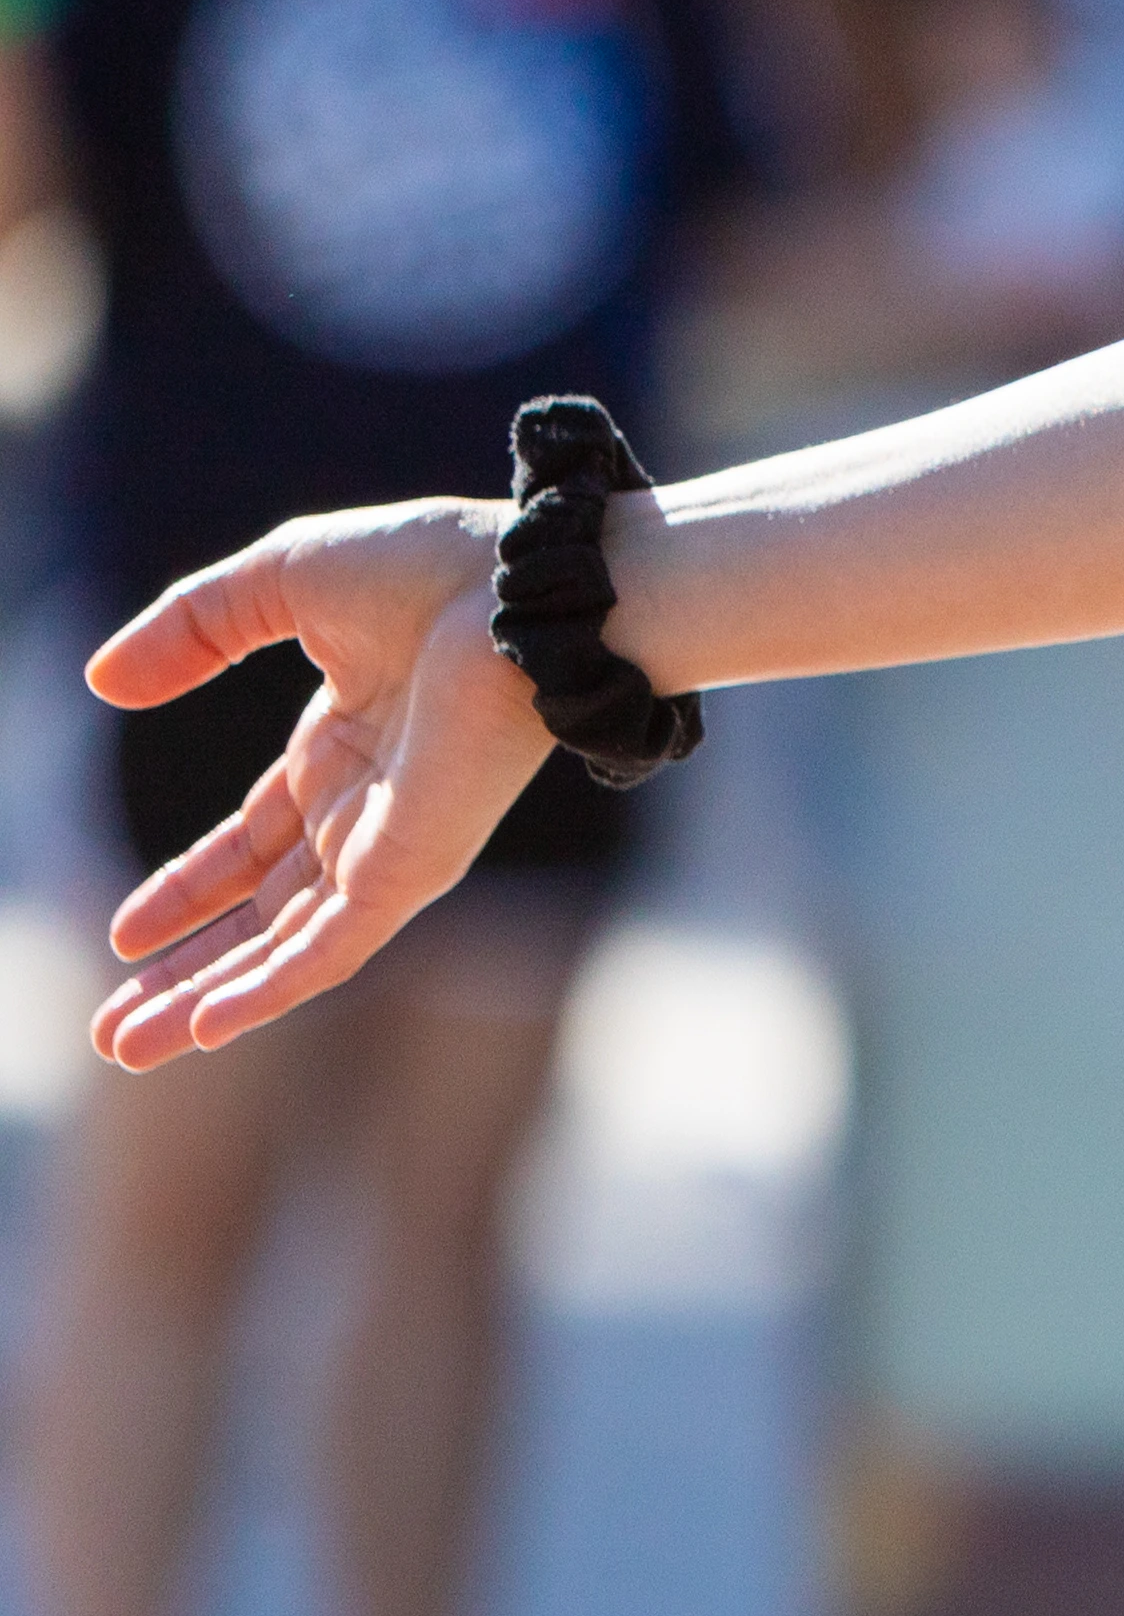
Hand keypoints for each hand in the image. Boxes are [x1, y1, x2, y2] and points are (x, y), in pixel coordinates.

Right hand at [78, 503, 559, 1066]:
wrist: (530, 590)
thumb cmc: (433, 570)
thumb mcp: (277, 584)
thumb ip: (191, 629)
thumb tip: (101, 684)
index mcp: (345, 749)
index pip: (254, 843)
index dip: (188, 890)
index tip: (126, 932)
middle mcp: (369, 810)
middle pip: (263, 912)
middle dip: (187, 966)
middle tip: (116, 1025)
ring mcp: (392, 846)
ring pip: (286, 948)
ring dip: (206, 997)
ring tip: (129, 1045)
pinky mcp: (412, 868)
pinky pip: (331, 948)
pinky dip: (270, 988)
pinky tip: (208, 1026)